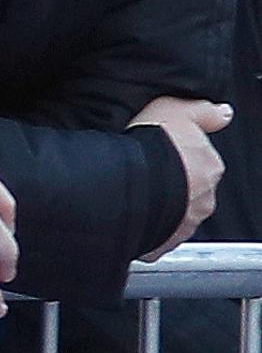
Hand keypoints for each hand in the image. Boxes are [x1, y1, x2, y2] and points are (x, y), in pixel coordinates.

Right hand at [129, 96, 229, 260]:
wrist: (131, 182)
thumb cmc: (153, 145)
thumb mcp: (177, 110)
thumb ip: (204, 113)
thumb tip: (224, 113)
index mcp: (209, 167)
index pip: (201, 162)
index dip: (180, 156)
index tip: (162, 152)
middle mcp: (204, 199)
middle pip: (190, 190)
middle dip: (173, 184)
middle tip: (146, 171)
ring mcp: (184, 222)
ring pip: (174, 214)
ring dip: (160, 205)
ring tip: (134, 193)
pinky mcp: (163, 242)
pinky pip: (156, 236)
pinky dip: (145, 227)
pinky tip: (129, 214)